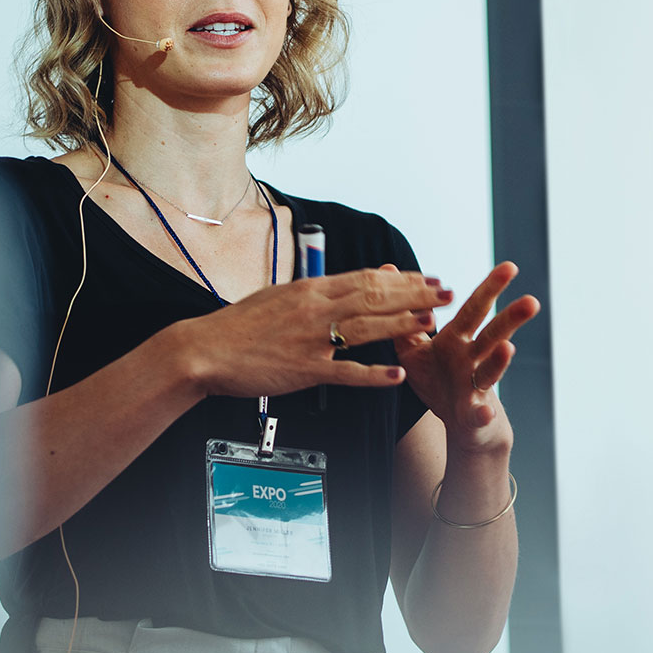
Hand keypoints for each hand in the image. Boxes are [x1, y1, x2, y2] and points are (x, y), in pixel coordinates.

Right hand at [174, 268, 450, 399]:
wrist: (205, 349)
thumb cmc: (241, 326)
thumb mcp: (279, 297)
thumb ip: (315, 292)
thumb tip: (344, 282)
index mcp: (310, 289)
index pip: (366, 279)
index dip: (402, 279)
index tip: (428, 277)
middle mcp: (315, 309)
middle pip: (375, 297)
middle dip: (416, 294)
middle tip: (447, 292)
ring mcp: (311, 340)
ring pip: (367, 328)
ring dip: (404, 324)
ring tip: (433, 322)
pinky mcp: (304, 370)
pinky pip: (346, 372)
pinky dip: (373, 374)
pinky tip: (397, 375)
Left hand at [395, 261, 539, 454]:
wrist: (456, 422)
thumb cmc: (437, 378)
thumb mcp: (414, 346)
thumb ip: (405, 313)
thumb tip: (390, 269)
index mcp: (458, 339)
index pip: (475, 309)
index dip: (491, 289)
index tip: (510, 267)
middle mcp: (473, 359)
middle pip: (494, 335)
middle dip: (511, 318)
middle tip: (531, 302)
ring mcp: (475, 387)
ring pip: (490, 372)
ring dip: (499, 362)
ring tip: (507, 348)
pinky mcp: (471, 414)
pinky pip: (476, 414)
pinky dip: (482, 414)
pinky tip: (486, 412)